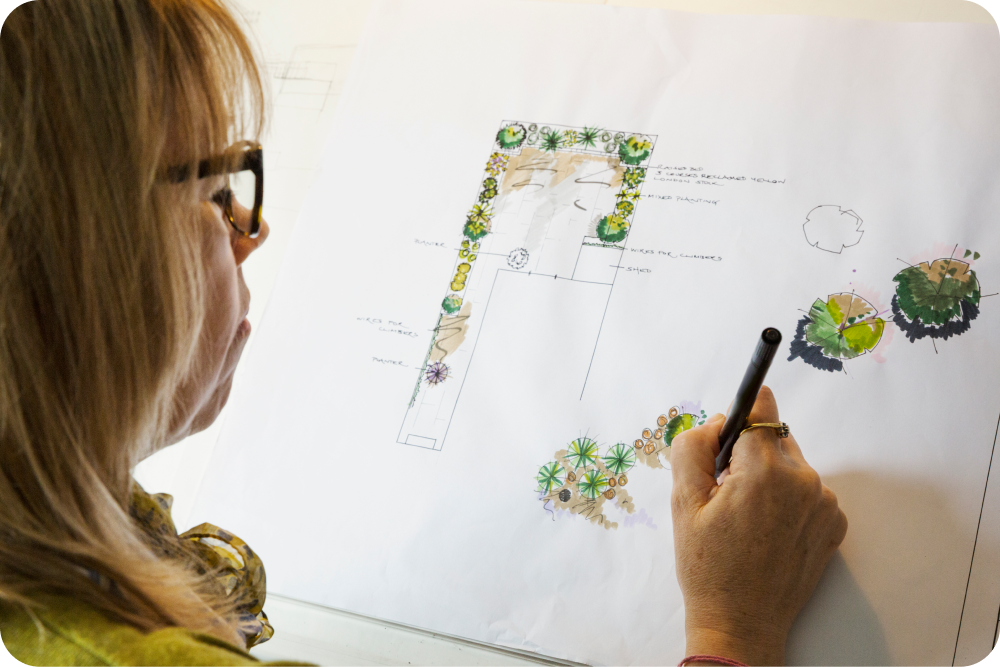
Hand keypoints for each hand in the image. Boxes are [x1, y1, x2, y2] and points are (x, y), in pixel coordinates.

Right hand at [670, 386, 847, 666]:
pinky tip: (766, 528)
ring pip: (791, 464)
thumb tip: (716, 421)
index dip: (740, 412)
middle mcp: (804, 482)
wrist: (741, 625)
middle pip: (773, 438)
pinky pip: (808, 491)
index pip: (760, 410)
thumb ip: (693, 447)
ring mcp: (824, 504)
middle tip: (724, 491)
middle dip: (748, 453)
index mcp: (765, 472)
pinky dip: (788, 499)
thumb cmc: (708, 568)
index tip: (734, 412)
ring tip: (745, 516)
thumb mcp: (683, 502)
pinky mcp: (834, 524)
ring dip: (769, 476)